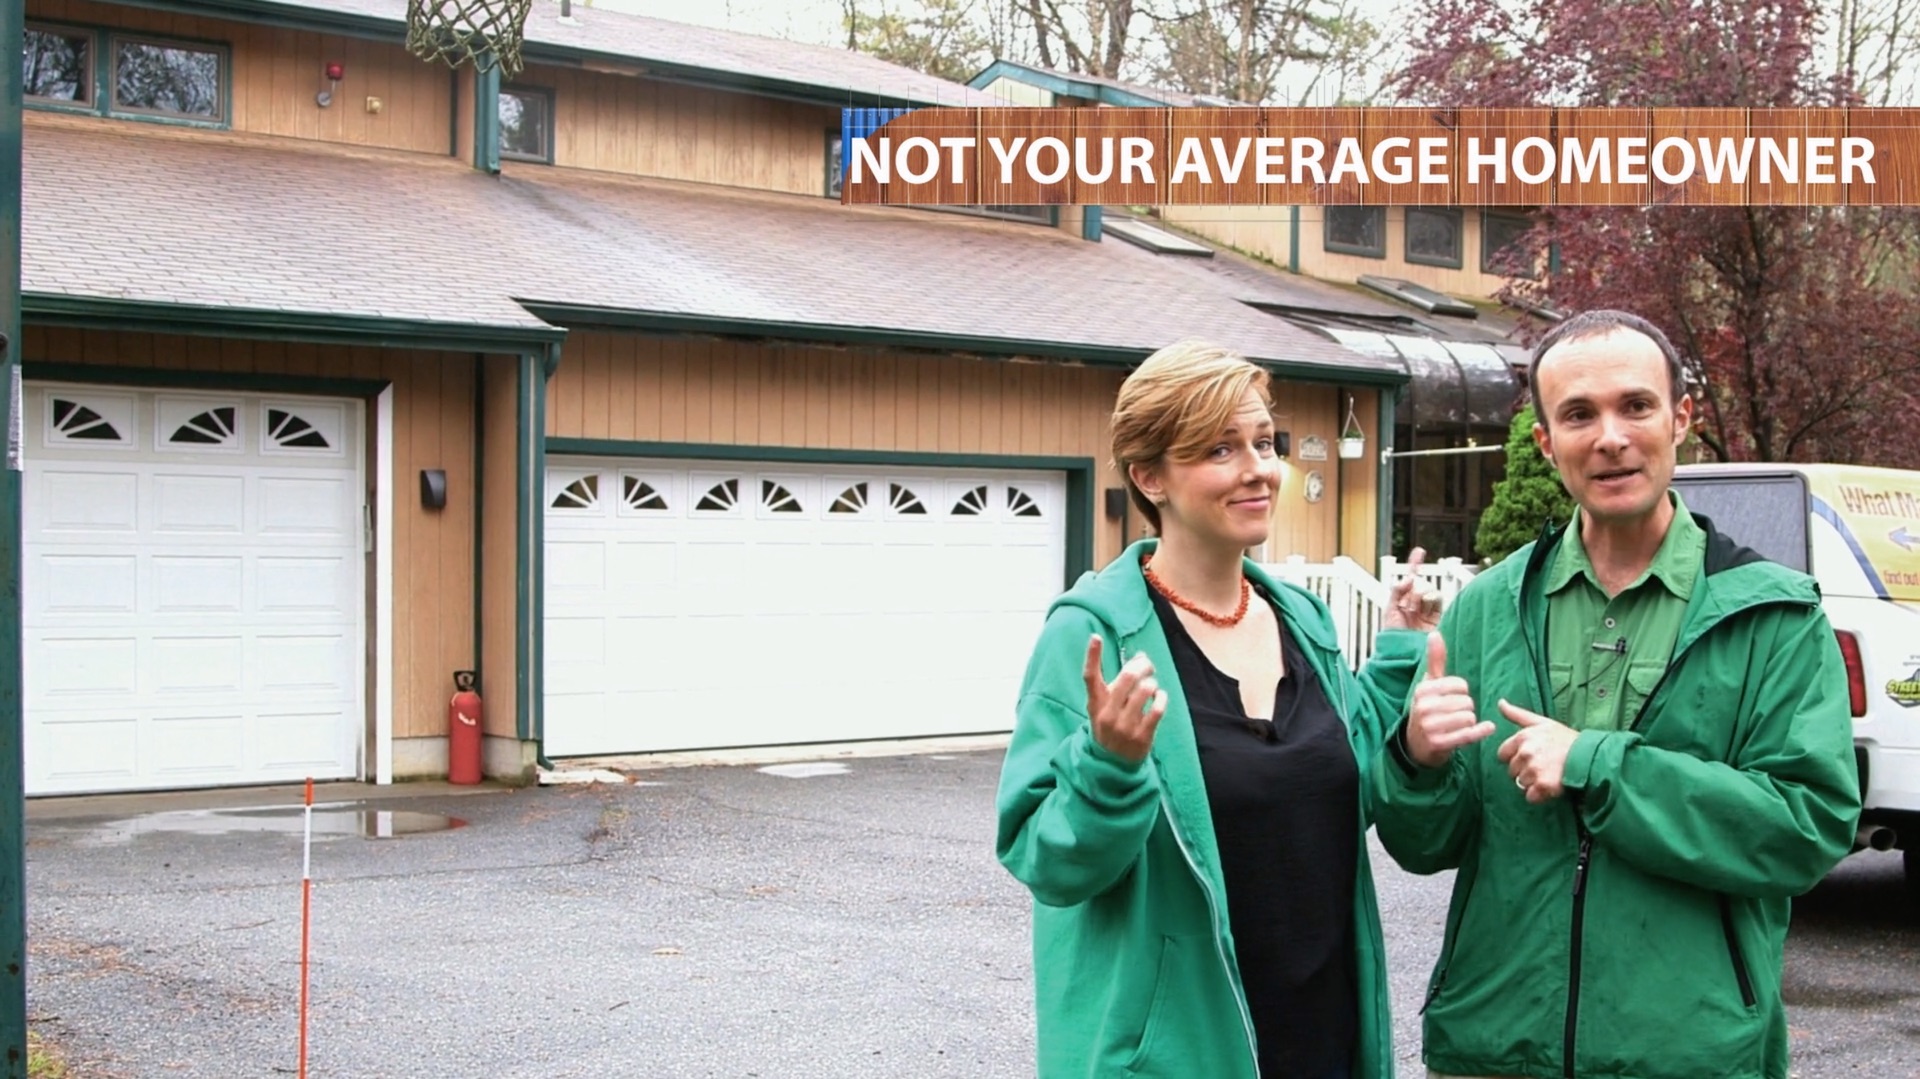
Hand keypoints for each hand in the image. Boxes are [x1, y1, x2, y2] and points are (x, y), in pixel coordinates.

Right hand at [1083, 634, 1166, 763]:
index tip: (1096, 636)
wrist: (1112, 765)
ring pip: (1145, 690)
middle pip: (1127, 678)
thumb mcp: (1104, 707)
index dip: (1092, 656)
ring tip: (1152, 686)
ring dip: (1152, 683)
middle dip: (1142, 665)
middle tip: (1147, 664)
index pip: (1090, 677)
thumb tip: (1141, 657)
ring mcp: (1125, 726)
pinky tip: (1159, 697)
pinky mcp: (1142, 736)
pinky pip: (1157, 709)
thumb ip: (1118, 685)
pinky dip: (1162, 698)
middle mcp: (1108, 714)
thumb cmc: (1110, 727)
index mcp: (1095, 704)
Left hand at [1385, 547, 1442, 631]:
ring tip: (1415, 608)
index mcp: (1404, 600)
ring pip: (1431, 589)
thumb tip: (1410, 576)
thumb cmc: (1392, 636)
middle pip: (1421, 583)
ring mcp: (1429, 609)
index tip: (1420, 551)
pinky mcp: (1439, 616)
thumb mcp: (1389, 610)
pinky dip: (1432, 597)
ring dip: (1422, 594)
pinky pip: (1439, 599)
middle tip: (1409, 603)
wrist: (1402, 653)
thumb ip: (1397, 591)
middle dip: (1414, 589)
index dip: (1415, 564)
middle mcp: (1418, 603)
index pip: (1411, 579)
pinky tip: (1426, 603)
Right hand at [1406, 632, 1494, 768]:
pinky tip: (1487, 728)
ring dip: (1470, 722)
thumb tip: (1435, 634)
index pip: (1460, 685)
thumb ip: (1435, 660)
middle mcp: (1424, 707)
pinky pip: (1469, 734)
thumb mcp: (1428, 684)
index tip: (1452, 698)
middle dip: (1466, 708)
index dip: (1462, 692)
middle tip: (1455, 714)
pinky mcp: (1439, 744)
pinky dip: (1481, 731)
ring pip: (1469, 717)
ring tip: (1458, 724)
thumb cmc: (1426, 709)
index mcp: (1422, 690)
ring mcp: (1430, 727)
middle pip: (1466, 702)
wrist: (1415, 745)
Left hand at [1497, 700, 1579, 802]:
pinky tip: (1550, 786)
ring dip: (1532, 783)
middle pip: (1511, 771)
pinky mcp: (1543, 786)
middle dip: (1524, 771)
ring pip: (1521, 784)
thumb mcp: (1542, 722)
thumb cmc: (1566, 739)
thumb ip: (1517, 714)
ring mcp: (1534, 770)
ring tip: (1548, 774)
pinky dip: (1539, 795)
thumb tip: (1500, 702)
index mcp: (1523, 737)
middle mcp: (1526, 753)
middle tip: (1542, 766)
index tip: (1528, 757)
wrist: (1590, 756)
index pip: (1503, 754)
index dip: (1514, 758)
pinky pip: (1530, 797)